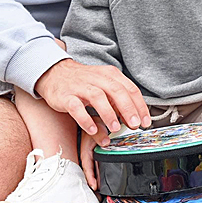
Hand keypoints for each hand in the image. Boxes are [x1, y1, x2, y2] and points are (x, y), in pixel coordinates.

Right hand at [35, 59, 149, 137]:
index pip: (130, 89)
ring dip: (109, 113)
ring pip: (98, 97)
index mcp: (110, 75)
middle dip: (128, 109)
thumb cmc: (84, 82)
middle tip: (134, 124)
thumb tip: (132, 121)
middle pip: (117, 91)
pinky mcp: (66, 96)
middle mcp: (97, 78)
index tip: (145, 121)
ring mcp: (81, 86)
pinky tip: (92, 129)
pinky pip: (76, 107)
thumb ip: (117, 102)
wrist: (55, 73)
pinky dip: (85, 119)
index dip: (140, 106)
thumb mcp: (104, 87)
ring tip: (116, 128)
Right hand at [79, 117, 108, 189]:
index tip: (94, 185)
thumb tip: (106, 143)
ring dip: (98, 175)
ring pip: (95, 166)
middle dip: (95, 179)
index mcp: (86, 148)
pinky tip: (108, 171)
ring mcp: (93, 150)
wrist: (97, 111)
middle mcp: (89, 151)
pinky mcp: (99, 149)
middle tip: (99, 189)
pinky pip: (99, 160)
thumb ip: (100, 134)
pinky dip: (102, 167)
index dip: (90, 176)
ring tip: (102, 185)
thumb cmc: (94, 118)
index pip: (87, 165)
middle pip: (91, 169)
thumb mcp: (97, 126)